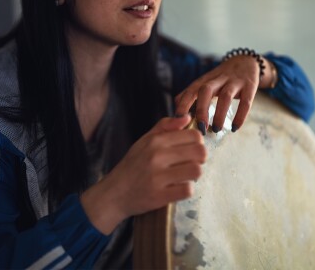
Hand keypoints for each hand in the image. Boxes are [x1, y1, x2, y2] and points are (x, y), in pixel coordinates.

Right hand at [80, 115, 205, 233]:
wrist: (112, 195)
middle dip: (201, 159)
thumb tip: (187, 117)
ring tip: (186, 176)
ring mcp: (158, 178)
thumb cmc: (132, 165)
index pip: (194, 135)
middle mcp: (157, 157)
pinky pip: (187, 190)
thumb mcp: (144, 141)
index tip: (192, 149)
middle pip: (200, 152)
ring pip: (196, 171)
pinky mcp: (158, 197)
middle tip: (193, 163)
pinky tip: (178, 188)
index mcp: (156, 141)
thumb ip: (166, 126)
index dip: (198, 142)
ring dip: (194, 175)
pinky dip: (186, 190)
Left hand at [174, 55, 268, 133]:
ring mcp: (235, 82)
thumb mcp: (206, 82)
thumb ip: (191, 95)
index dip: (184, 104)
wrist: (247, 61)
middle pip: (206, 90)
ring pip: (226, 96)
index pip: (191, 89)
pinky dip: (240, 115)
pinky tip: (235, 128)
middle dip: (201, 109)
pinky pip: (246, 102)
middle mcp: (219, 79)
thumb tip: (174, 114)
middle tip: (200, 128)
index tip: (178, 121)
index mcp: (206, 79)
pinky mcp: (249, 86)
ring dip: (220, 114)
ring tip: (217, 129)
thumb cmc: (222, 78)